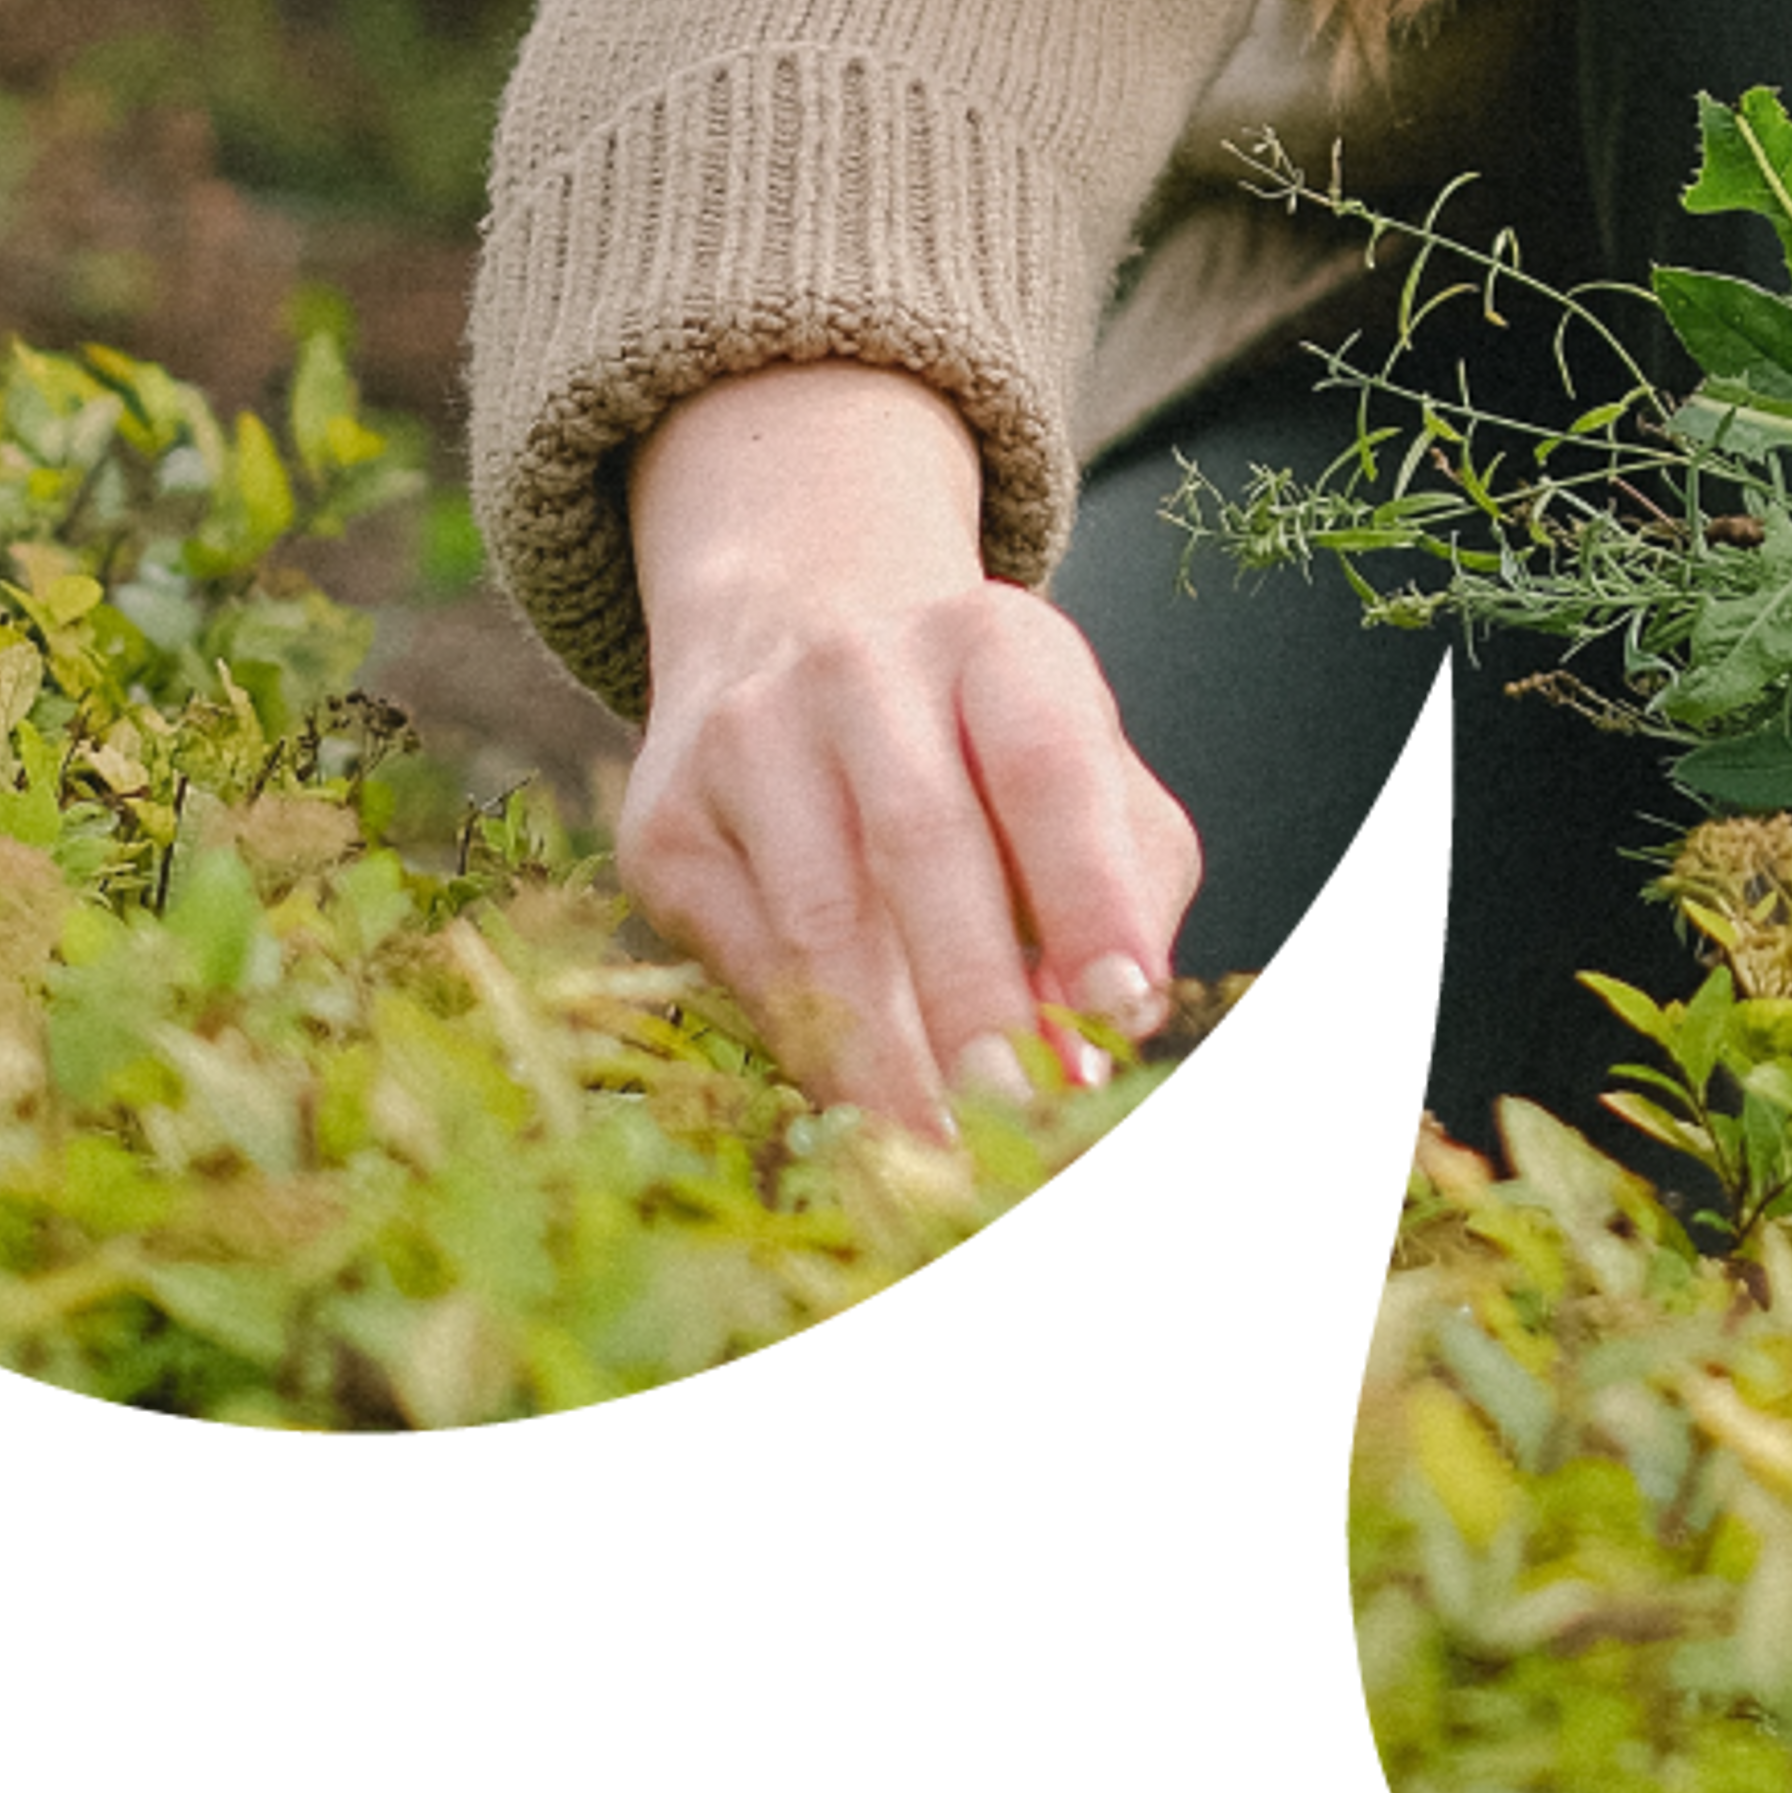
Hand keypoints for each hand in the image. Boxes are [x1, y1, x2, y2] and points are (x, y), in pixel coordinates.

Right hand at [619, 364, 1199, 1145]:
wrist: (786, 638)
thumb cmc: (976, 744)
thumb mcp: (1079, 766)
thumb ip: (1121, 887)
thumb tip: (1099, 1036)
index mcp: (994, 643)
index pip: (1047, 764)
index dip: (1089, 892)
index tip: (1125, 1006)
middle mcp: (861, 667)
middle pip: (920, 840)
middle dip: (974, 996)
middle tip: (1020, 1112)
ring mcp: (746, 738)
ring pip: (817, 921)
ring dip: (887, 1058)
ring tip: (945, 1154)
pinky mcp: (666, 822)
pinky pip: (745, 964)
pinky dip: (814, 1051)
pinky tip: (866, 1115)